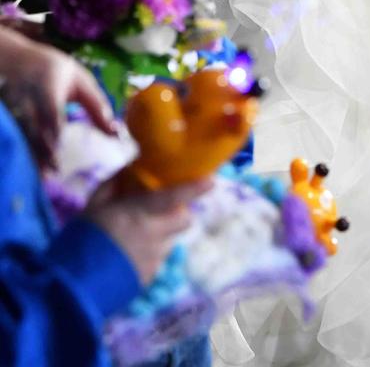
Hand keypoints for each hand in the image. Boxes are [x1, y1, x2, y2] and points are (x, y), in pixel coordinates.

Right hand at [0, 27, 116, 166]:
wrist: (20, 59)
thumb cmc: (58, 71)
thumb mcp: (81, 81)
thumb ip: (96, 104)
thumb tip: (115, 130)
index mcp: (49, 87)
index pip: (51, 108)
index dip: (54, 126)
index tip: (60, 145)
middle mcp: (29, 99)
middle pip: (34, 126)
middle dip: (43, 148)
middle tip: (55, 170)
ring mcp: (16, 109)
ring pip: (24, 135)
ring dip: (34, 154)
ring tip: (45, 174)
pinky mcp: (11, 118)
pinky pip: (18, 137)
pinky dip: (26, 151)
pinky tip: (35, 167)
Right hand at [85, 177, 212, 285]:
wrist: (74, 285)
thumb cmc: (83, 237)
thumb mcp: (93, 204)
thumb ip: (114, 184)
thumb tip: (131, 166)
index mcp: (139, 214)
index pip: (174, 198)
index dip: (195, 188)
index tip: (212, 180)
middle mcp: (153, 235)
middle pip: (184, 220)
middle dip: (178, 213)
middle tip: (160, 211)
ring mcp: (154, 258)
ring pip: (171, 240)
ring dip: (163, 234)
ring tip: (138, 237)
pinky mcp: (151, 277)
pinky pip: (159, 260)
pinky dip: (150, 254)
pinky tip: (130, 257)